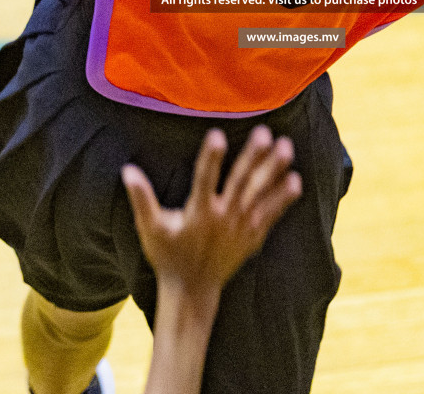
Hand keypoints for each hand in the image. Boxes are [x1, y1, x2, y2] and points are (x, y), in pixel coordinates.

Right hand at [123, 127, 301, 295]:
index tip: (217, 134)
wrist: (192, 291)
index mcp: (198, 213)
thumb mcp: (151, 229)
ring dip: (273, 171)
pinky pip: (271, 215)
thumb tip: (127, 170)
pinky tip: (296, 180)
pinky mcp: (252, 237)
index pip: (204, 179)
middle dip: (253, 157)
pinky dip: (283, 199)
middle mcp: (223, 219)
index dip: (211, 157)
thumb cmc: (168, 256)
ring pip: (260, 195)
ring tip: (287, 149)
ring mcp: (240, 228)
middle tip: (265, 133)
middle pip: (240, 183)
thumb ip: (142, 199)